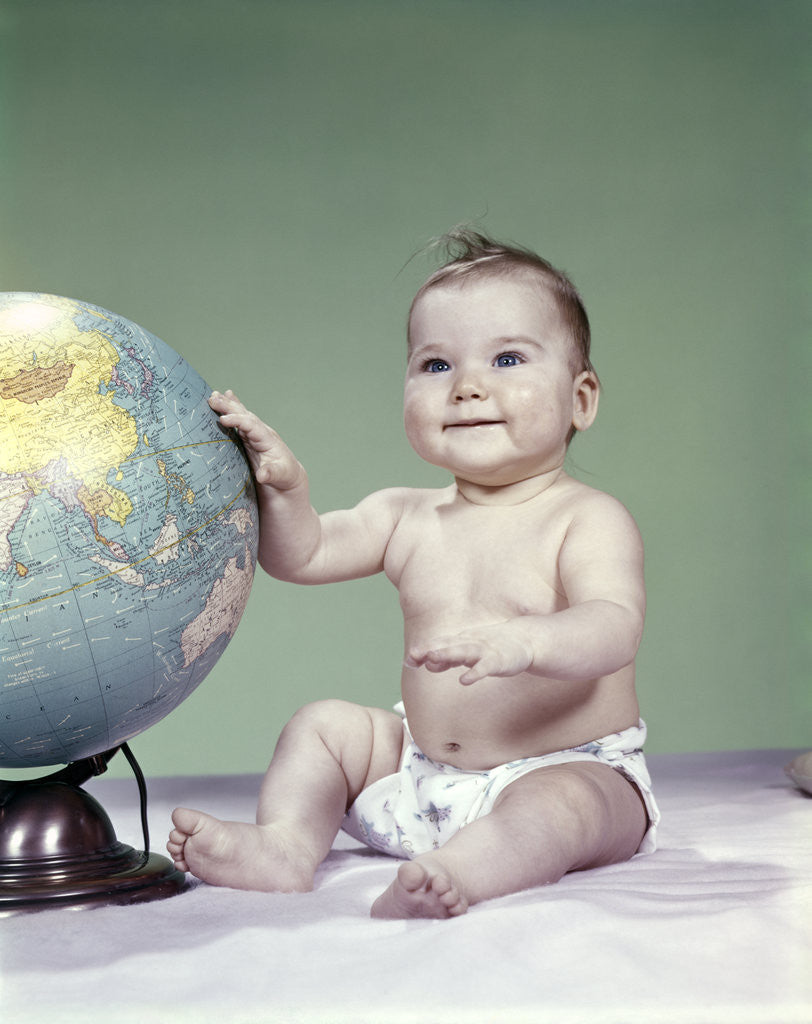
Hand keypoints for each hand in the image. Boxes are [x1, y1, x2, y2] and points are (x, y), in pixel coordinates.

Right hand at [209, 390, 304, 490]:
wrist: (287, 478)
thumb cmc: (284, 477)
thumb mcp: (280, 477)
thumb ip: (272, 474)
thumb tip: (262, 475)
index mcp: (267, 440)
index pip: (252, 426)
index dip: (238, 421)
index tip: (223, 419)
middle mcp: (260, 433)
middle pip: (245, 416)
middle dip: (229, 407)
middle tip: (213, 399)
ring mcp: (253, 435)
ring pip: (241, 415)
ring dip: (228, 405)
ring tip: (214, 395)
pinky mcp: (247, 439)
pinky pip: (238, 422)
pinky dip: (231, 410)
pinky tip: (225, 397)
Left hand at [405, 622, 534, 684]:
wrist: (525, 639)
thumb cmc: (492, 646)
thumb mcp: (468, 651)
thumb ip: (448, 657)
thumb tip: (427, 663)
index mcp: (461, 641)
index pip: (439, 644)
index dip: (424, 651)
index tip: (408, 660)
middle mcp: (470, 643)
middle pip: (447, 646)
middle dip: (430, 650)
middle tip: (412, 655)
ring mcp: (484, 651)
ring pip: (463, 652)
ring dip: (447, 655)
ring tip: (432, 659)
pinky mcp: (498, 660)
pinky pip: (485, 667)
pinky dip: (475, 673)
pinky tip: (464, 680)